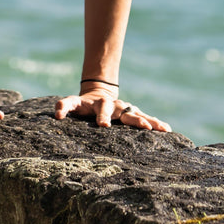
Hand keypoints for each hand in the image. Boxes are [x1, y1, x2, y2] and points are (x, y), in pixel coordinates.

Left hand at [53, 89, 171, 131]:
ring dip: (146, 120)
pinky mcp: (133, 113)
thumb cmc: (83, 105)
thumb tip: (56, 115)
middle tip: (141, 128)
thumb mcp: (72, 103)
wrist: (98, 93)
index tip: (103, 126)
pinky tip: (167, 130)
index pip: (100, 108)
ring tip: (156, 128)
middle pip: (124, 111)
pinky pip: (146, 118)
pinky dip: (156, 122)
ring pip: (137, 114)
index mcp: (99, 103)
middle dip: (130, 119)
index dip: (101, 116)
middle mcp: (114, 105)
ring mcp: (125, 109)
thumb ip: (63, 106)